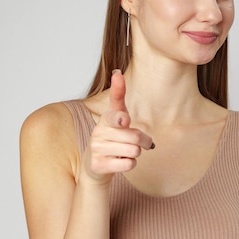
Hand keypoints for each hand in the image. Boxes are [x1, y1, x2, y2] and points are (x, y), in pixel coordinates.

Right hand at [81, 70, 153, 184]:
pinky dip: (130, 163)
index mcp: (106, 119)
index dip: (120, 118)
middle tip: (138, 143)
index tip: (124, 119)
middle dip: (143, 142)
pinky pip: (129, 164)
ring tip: (125, 152)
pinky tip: (120, 161)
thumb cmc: (112, 137)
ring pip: (133, 151)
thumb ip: (119, 97)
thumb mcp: (117, 117)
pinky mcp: (99, 165)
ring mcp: (97, 149)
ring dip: (136, 153)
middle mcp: (99, 132)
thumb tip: (116, 73)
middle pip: (135, 137)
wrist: (95, 164)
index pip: (114, 114)